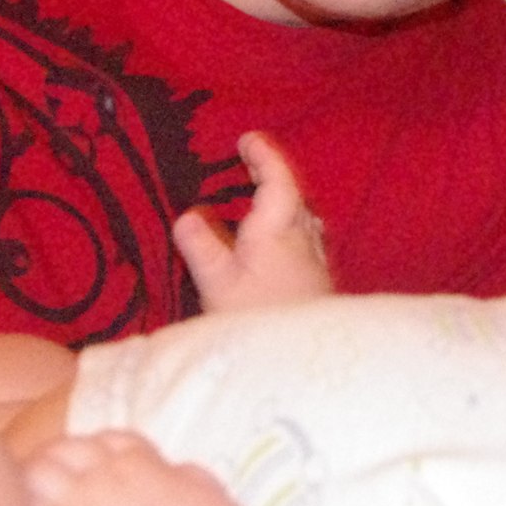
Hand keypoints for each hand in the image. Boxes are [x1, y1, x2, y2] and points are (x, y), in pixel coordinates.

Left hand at [24, 431, 256, 505]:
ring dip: (33, 479)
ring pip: (38, 472)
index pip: (109, 440)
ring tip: (26, 501)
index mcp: (144, 466)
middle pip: (67, 449)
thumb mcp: (213, 500)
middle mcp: (107, 479)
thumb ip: (189, 479)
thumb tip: (175, 472)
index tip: (92, 469)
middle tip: (50, 482)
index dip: (97, 451)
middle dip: (58, 459)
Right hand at [175, 131, 332, 311]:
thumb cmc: (258, 321)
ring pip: (301, 220)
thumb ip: (202, 248)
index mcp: (278, 229)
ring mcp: (314, 263)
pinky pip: (302, 242)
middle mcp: (303, 239)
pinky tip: (274, 248)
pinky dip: (286, 231)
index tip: (248, 139)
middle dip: (272, 177)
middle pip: (293, 197)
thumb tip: (188, 216)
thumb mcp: (218, 286)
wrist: (304, 366)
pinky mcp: (317, 285)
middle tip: (249, 164)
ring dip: (282, 205)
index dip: (264, 156)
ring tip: (258, 201)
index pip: (277, 179)